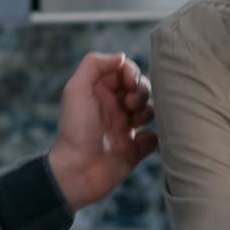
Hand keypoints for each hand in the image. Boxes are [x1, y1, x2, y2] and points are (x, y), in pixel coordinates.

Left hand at [48, 52, 157, 211]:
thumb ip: (94, 65)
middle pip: (141, 88)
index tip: (128, 85)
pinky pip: (155, 137)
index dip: (132, 74)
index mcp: (100, 92)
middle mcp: (114, 108)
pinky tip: (141, 139)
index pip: (125, 72)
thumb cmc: (74, 130)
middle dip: (142, 92)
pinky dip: (154, 136)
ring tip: (135, 122)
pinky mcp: (134, 150)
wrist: (76, 172)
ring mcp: (125, 129)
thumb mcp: (76, 89)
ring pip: (151, 110)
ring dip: (149, 111)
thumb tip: (121, 57)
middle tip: (130, 105)